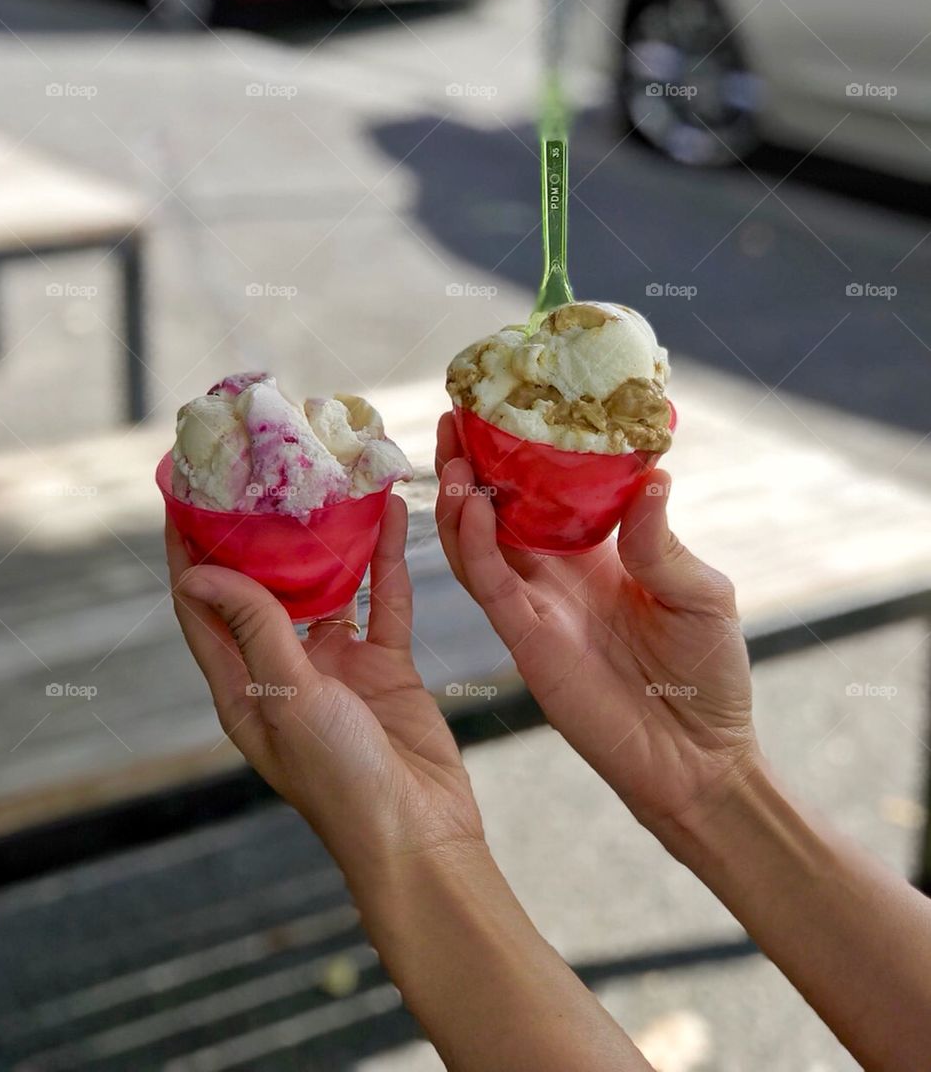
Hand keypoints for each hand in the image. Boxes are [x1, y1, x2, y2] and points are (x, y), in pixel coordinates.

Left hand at [166, 494, 482, 876]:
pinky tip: (392, 518)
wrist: (421, 836)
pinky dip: (388, 562)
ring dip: (326, 543)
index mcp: (241, 688)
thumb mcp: (287, 699)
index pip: (201, 607)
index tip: (185, 496)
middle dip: (257, 536)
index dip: (188, 554)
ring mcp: (336, 667)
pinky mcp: (386, 666)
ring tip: (326, 484)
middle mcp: (282, 671)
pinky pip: (384, 602)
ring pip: (327, 588)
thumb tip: (200, 572)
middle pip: (260, 589)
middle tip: (259, 475)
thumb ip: (254, 631)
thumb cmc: (341, 783)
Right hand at [435, 413, 756, 841]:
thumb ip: (660, 542)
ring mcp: (535, 605)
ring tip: (451, 449)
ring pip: (478, 541)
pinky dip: (473, 544)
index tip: (508, 404)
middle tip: (456, 414)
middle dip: (473, 463)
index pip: (546, 491)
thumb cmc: (708, 673)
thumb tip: (651, 474)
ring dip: (460, 495)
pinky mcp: (525, 638)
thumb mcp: (700, 593)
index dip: (522, 452)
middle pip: (498, 507)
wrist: (698, 756)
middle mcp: (555, 573)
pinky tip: (469, 503)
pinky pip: (488, 584)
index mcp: (596, 553)